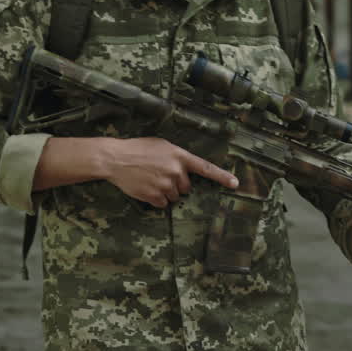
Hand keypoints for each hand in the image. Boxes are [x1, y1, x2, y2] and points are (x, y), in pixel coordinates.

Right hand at [102, 137, 238, 207]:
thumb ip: (176, 157)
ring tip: (150, 180)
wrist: (116, 158)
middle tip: (160, 175)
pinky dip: (156, 199)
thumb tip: (185, 170)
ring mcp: (165, 185)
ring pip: (175, 197)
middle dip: (177, 184)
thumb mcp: (161, 146)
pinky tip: (146, 188)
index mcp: (179, 156)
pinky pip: (163, 204)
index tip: (235, 184)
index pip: (205, 168)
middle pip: (187, 187)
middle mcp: (175, 171)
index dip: (221, 177)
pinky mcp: (154, 196)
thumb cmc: (138, 149)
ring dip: (166, 192)